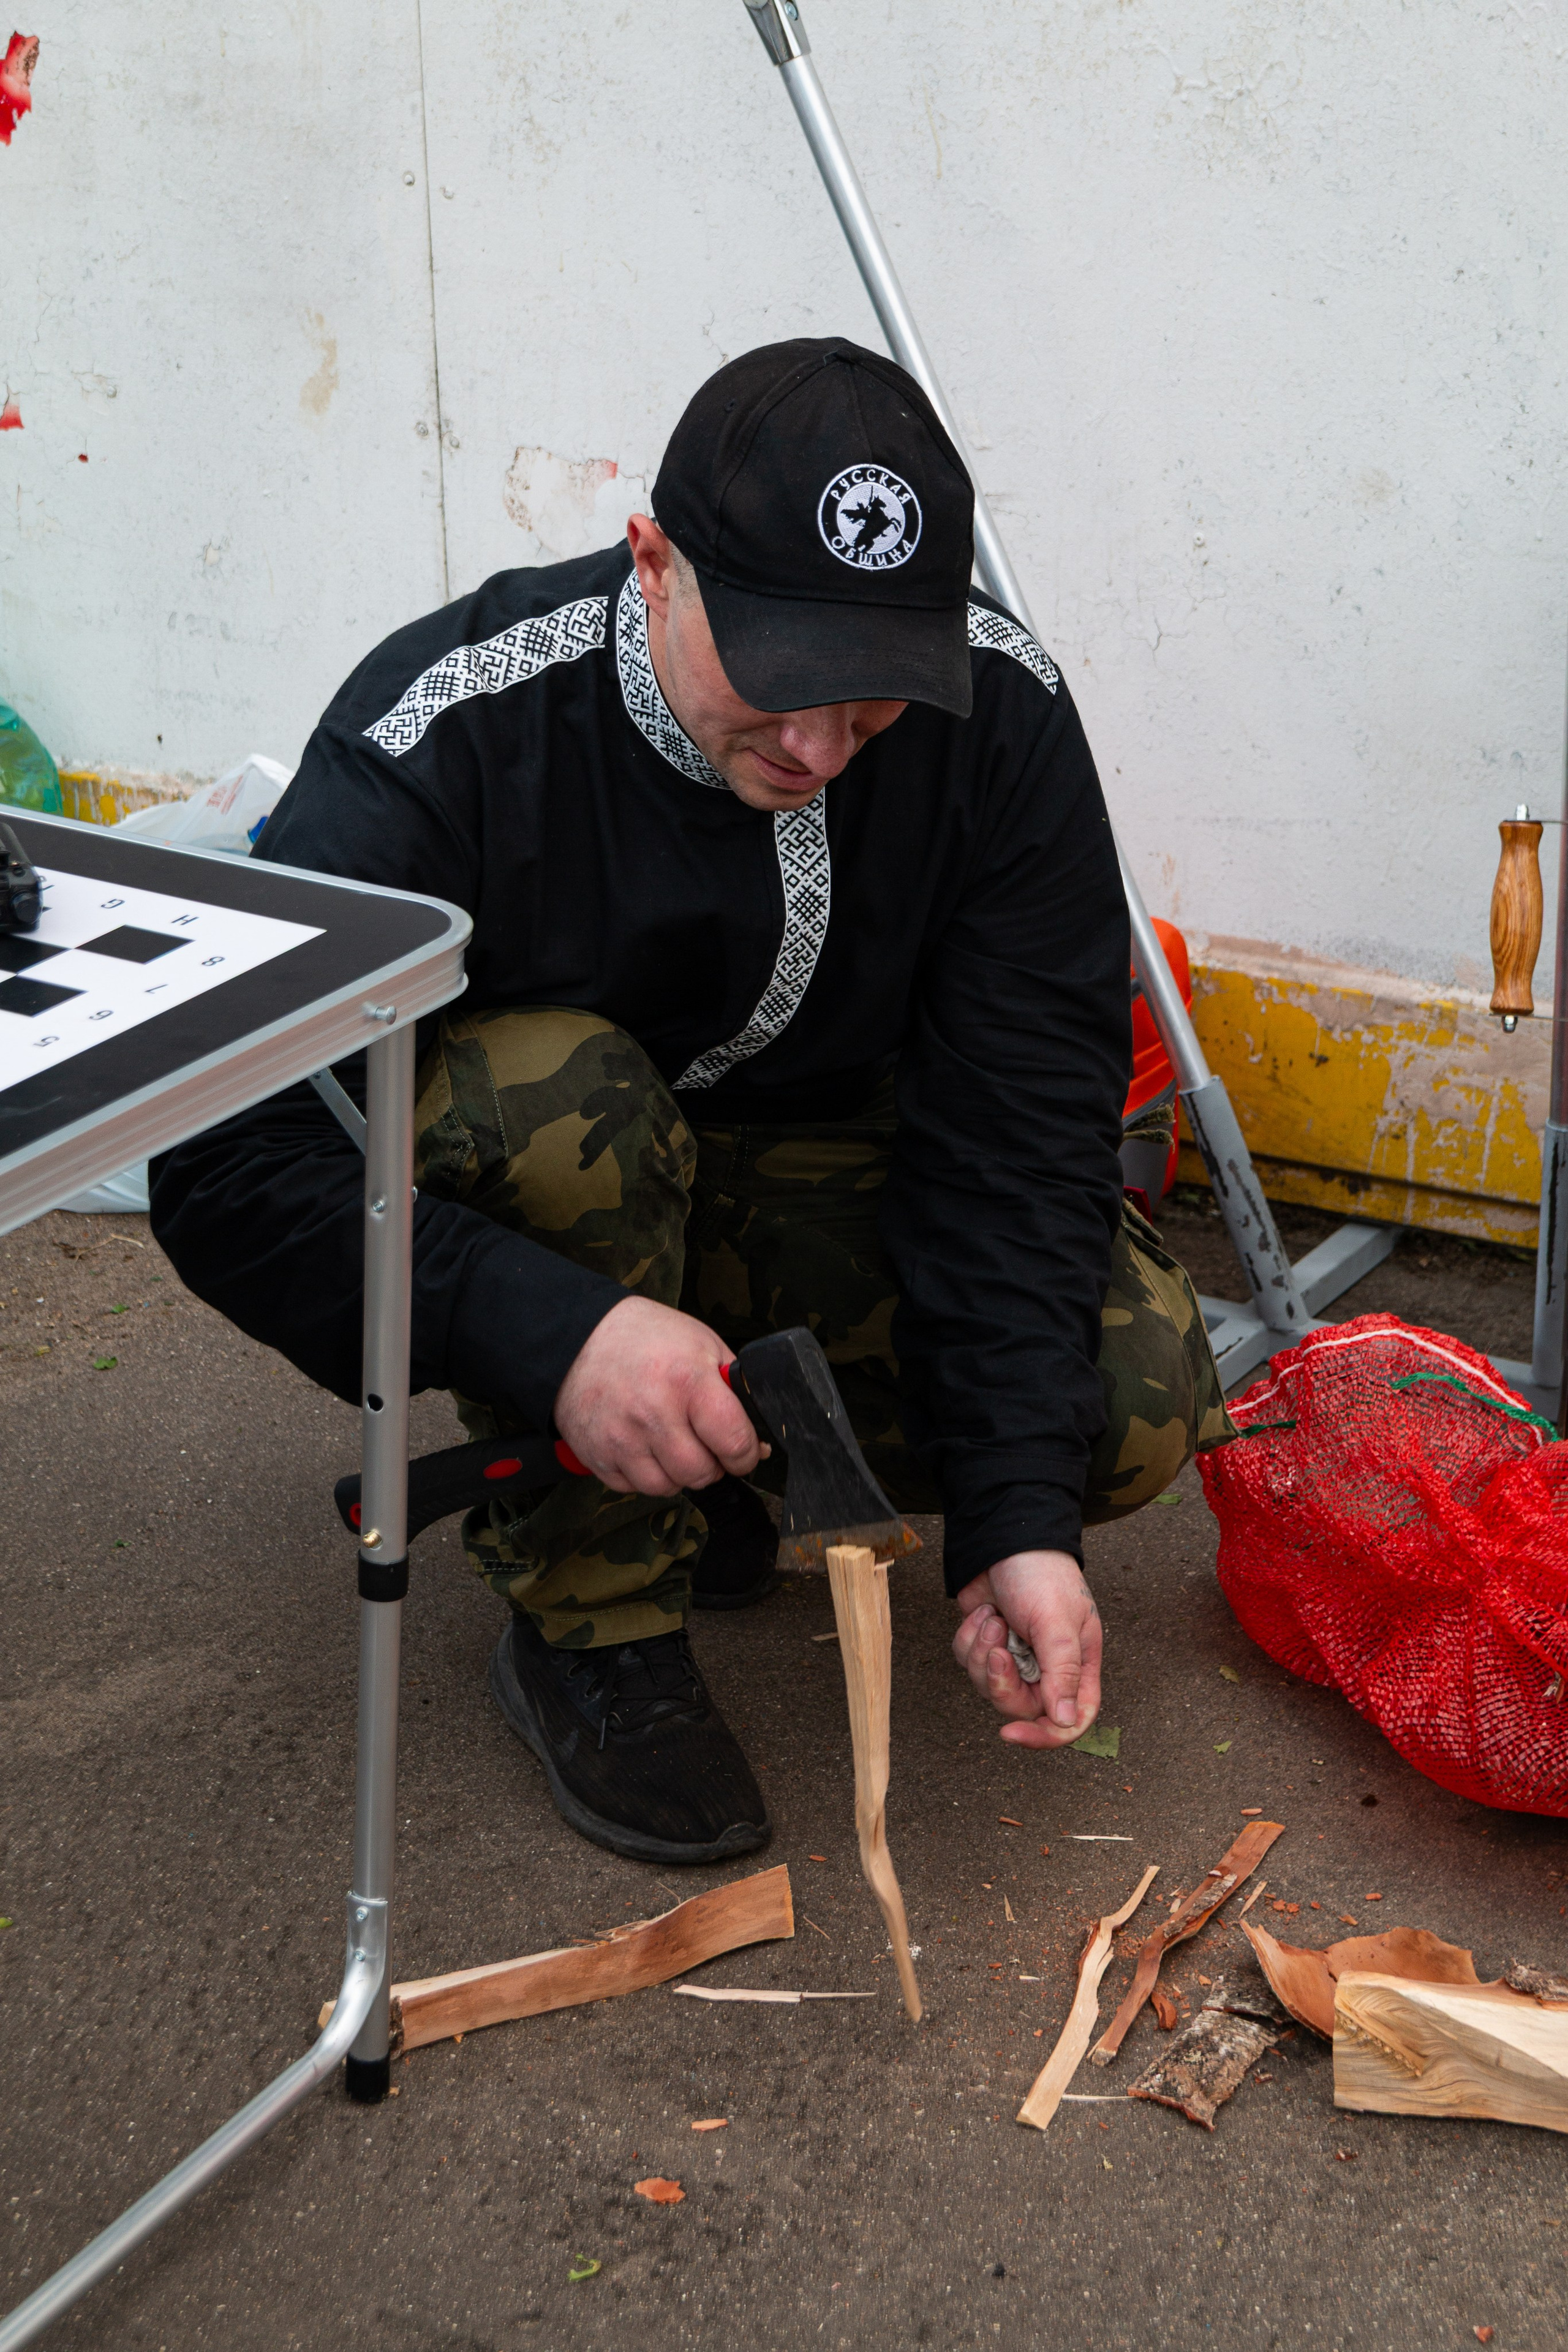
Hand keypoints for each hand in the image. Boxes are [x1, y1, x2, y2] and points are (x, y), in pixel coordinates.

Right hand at [553, 1294, 765, 1495]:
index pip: (734, 1443)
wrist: (577, 1339)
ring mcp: (622, 1438)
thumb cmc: (646, 1339)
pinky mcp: (598, 1455)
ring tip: (672, 1444)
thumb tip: (756, 1441)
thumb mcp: (702, 1344)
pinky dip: (644, 1473)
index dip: (746, 1454)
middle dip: (712, 1465)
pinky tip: (643, 1445)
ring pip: (667, 1488)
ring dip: (677, 1473)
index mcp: (688, 1381)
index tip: (743, 1451)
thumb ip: (733, 1389)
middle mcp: (654, 1414)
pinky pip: (633, 1487)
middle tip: (704, 1445)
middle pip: (701, 1473)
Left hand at [952, 1551, 1101, 1748]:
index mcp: (1077, 1665)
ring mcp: (1014, 1655)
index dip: (1044, 1735)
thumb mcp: (1057, 1622)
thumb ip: (1062, 1672)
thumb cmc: (1042, 1574)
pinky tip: (982, 1612)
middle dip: (1000, 1679)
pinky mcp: (986, 1642)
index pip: (1069, 1720)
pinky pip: (969, 1661)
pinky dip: (969, 1638)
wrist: (1005, 1536)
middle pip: (1020, 1706)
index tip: (1011, 1732)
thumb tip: (1064, 1720)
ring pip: (989, 1685)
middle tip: (998, 1646)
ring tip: (993, 1617)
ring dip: (983, 1651)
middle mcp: (1047, 1666)